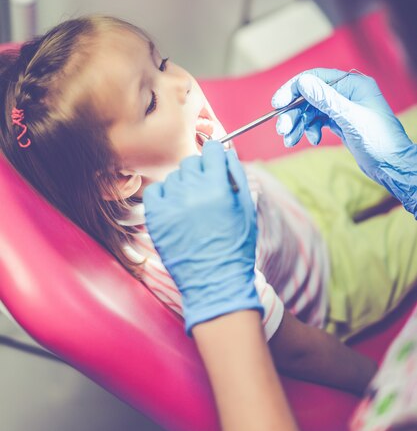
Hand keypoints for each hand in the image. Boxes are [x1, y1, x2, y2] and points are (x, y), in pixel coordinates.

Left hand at [143, 141, 261, 333]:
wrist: (215, 281)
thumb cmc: (235, 245)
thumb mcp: (246, 208)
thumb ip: (236, 175)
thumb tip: (225, 154)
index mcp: (218, 188)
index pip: (213, 149)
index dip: (216, 154)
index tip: (215, 161)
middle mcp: (193, 192)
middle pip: (192, 161)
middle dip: (201, 171)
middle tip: (206, 190)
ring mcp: (171, 204)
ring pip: (174, 176)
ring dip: (184, 185)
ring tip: (192, 207)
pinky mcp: (155, 218)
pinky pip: (156, 191)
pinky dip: (164, 196)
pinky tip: (175, 208)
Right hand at [272, 68, 416, 216]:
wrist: (393, 166)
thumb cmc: (379, 141)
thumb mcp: (350, 118)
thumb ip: (325, 99)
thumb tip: (303, 82)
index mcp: (353, 84)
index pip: (316, 78)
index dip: (294, 89)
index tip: (278, 104)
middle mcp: (347, 92)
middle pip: (310, 96)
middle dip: (294, 113)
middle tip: (283, 130)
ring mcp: (343, 108)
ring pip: (311, 110)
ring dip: (298, 124)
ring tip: (290, 140)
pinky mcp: (340, 122)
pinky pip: (317, 121)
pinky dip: (310, 130)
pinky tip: (312, 140)